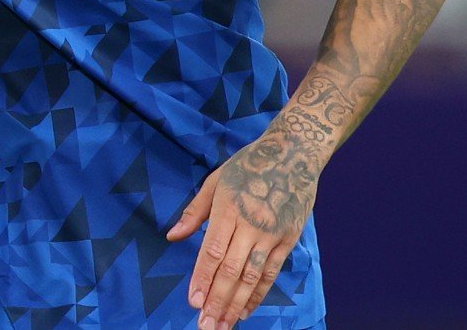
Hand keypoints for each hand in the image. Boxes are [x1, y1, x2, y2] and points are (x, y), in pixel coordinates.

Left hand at [166, 132, 321, 328]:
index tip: (193, 302)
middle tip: (205, 326)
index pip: (212, 252)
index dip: (202, 280)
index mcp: (228, 210)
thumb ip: (194, 212)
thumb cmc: (248, 165)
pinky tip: (246, 310)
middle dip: (217, 302)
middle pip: (231, 271)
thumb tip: (172, 237)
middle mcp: (250, 225)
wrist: (294, 153)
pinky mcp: (288, 239)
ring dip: (236, 305)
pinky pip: (271, 272)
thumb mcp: (215, 181)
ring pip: (252, 277)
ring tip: (223, 325)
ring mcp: (272, 234)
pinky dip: (258, 294)